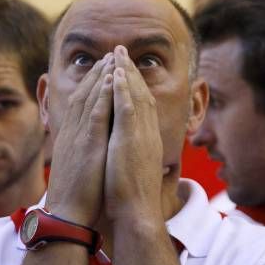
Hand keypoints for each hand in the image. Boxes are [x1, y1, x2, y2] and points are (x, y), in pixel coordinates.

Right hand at [45, 53, 114, 226]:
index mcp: (71, 138)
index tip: (104, 69)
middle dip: (98, 73)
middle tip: (111, 54)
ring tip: (114, 58)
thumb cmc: (75, 196)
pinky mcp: (87, 145)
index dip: (92, 84)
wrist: (68, 215)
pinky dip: (102, 95)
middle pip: (84, 94)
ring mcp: (78, 137)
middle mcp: (72, 133)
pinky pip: (95, 114)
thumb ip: (79, 152)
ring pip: (89, 99)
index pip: (80, 104)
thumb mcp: (75, 167)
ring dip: (102, 76)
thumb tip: (85, 146)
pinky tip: (111, 80)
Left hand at [104, 46, 162, 225]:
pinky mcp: (131, 140)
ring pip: (135, 96)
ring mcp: (141, 135)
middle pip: (141, 94)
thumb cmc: (133, 198)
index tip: (126, 70)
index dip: (134, 85)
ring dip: (127, 72)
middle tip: (121, 51)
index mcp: (147, 140)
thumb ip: (136, 155)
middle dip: (131, 71)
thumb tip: (137, 152)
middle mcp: (148, 133)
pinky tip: (117, 73)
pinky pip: (127, 108)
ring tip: (117, 52)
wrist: (137, 213)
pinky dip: (123, 89)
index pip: (142, 105)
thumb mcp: (136, 169)